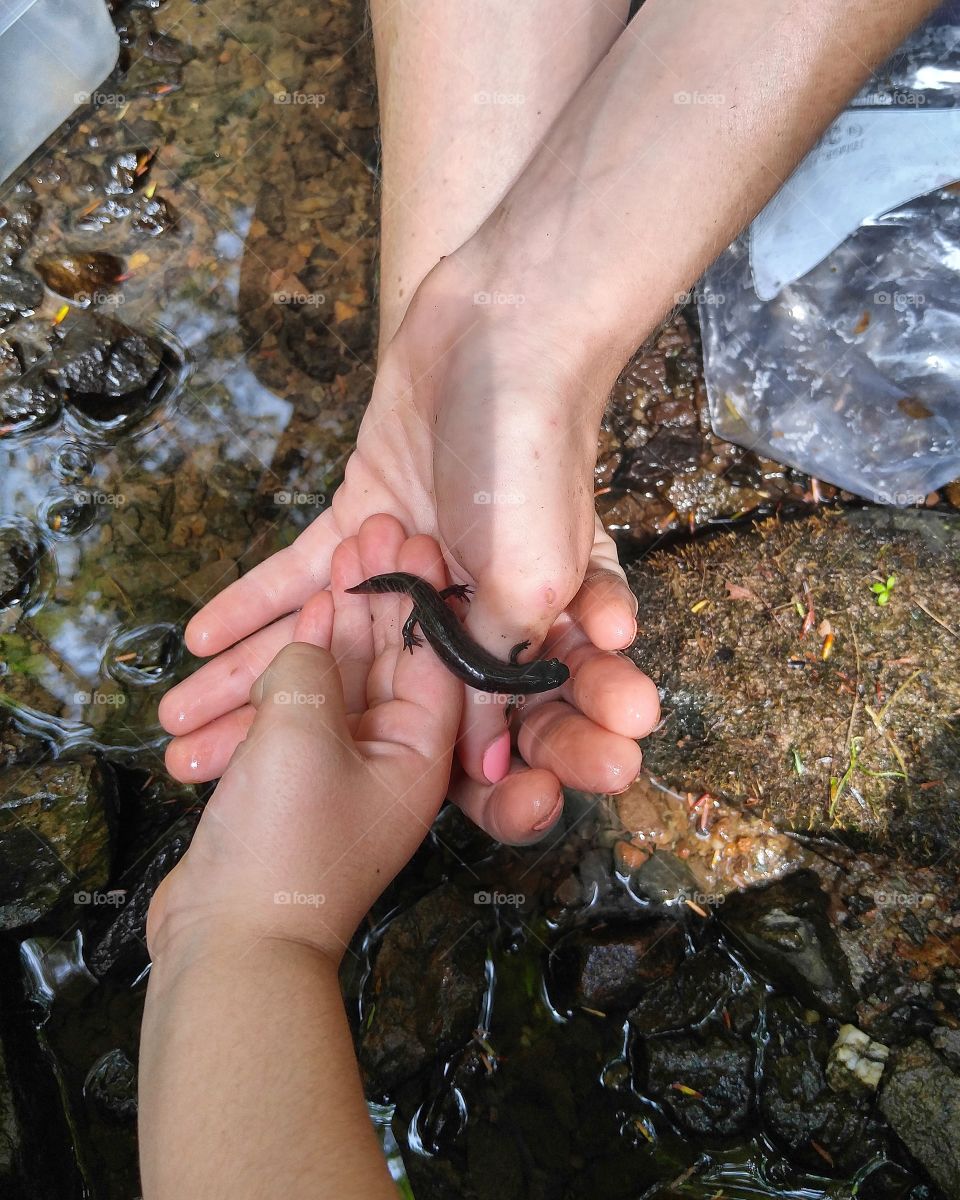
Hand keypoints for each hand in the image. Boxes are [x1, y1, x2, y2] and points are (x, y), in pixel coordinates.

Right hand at [147, 522, 461, 963]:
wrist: (227, 946)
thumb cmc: (285, 843)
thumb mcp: (302, 735)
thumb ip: (312, 669)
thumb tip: (310, 640)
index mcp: (426, 753)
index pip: (439, 658)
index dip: (423, 593)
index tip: (414, 538)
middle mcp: (397, 755)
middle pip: (396, 658)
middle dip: (386, 592)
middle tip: (377, 526)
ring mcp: (347, 764)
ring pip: (349, 674)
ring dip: (341, 619)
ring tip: (339, 552)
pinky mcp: (300, 773)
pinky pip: (307, 703)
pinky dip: (300, 665)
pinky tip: (302, 619)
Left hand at [159, 255, 659, 842]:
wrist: (504, 332)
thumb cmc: (533, 462)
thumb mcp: (530, 581)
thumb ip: (497, 669)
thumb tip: (483, 767)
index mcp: (514, 633)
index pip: (443, 726)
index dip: (367, 768)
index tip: (314, 805)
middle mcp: (460, 606)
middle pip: (363, 689)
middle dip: (287, 735)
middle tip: (206, 775)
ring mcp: (405, 559)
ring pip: (321, 636)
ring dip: (250, 678)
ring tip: (179, 730)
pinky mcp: (362, 512)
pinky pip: (301, 570)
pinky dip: (253, 601)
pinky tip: (199, 643)